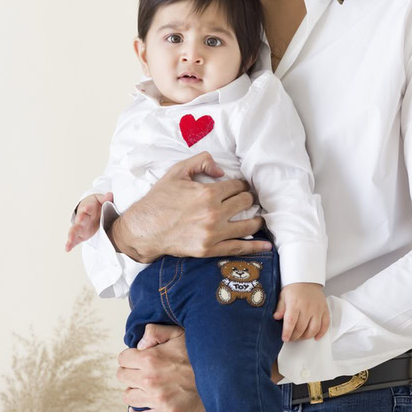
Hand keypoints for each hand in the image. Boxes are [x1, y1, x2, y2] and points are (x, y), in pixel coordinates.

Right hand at [65, 192, 112, 251]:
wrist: (89, 210)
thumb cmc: (95, 205)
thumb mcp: (100, 200)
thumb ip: (105, 199)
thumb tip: (110, 195)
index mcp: (88, 208)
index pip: (88, 208)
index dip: (87, 208)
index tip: (87, 208)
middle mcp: (82, 218)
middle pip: (80, 219)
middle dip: (80, 220)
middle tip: (79, 220)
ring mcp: (80, 227)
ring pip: (75, 230)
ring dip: (72, 235)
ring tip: (70, 240)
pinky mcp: (80, 235)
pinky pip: (74, 240)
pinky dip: (70, 244)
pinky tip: (67, 249)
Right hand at [109, 151, 272, 263]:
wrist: (144, 228)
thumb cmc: (159, 199)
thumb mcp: (177, 172)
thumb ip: (201, 161)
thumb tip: (221, 170)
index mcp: (208, 193)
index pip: (238, 186)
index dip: (241, 185)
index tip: (241, 187)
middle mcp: (214, 213)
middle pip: (246, 203)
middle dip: (249, 199)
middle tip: (248, 200)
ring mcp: (213, 233)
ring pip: (248, 225)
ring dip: (256, 219)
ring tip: (257, 217)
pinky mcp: (210, 249)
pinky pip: (238, 248)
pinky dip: (255, 247)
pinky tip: (266, 246)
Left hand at [118, 324, 205, 411]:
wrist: (220, 376)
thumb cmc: (199, 354)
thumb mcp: (179, 333)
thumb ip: (155, 332)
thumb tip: (139, 344)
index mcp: (150, 358)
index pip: (123, 359)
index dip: (130, 357)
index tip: (137, 359)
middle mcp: (149, 380)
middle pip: (122, 377)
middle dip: (130, 372)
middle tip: (140, 372)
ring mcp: (157, 399)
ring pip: (128, 397)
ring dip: (134, 391)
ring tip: (143, 388)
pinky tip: (139, 408)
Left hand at [274, 283, 329, 341]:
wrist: (307, 279)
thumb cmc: (294, 288)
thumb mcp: (283, 295)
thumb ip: (280, 307)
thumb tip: (276, 317)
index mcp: (295, 303)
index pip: (291, 322)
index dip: (287, 332)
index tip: (285, 339)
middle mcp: (307, 307)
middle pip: (301, 328)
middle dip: (295, 336)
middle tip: (291, 338)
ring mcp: (317, 309)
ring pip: (314, 328)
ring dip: (306, 336)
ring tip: (300, 337)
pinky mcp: (324, 310)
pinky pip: (325, 324)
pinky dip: (321, 333)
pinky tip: (316, 337)